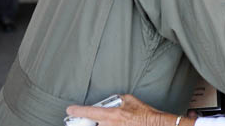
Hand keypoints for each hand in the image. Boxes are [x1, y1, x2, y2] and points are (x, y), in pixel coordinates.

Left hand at [66, 94, 181, 125]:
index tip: (70, 110)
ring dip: (97, 125)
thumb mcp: (129, 100)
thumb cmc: (144, 113)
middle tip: (81, 121)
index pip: (89, 111)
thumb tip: (112, 101)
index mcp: (111, 114)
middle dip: (84, 123)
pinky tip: (108, 123)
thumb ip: (117, 100)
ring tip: (100, 121)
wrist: (154, 125)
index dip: (77, 110)